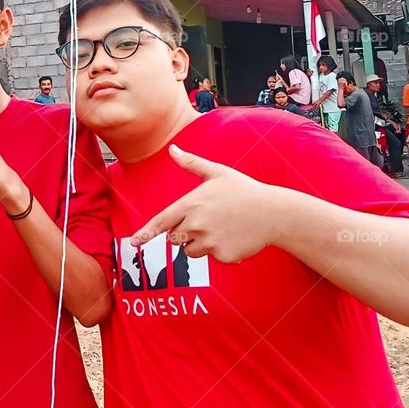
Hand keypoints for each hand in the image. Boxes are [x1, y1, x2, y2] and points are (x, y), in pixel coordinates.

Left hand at [131, 145, 282, 262]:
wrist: (274, 213)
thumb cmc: (245, 190)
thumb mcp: (218, 172)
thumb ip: (192, 163)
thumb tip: (172, 149)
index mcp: (191, 204)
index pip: (161, 221)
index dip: (146, 233)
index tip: (134, 242)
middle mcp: (196, 224)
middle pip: (174, 238)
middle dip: (183, 232)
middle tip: (206, 221)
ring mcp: (209, 241)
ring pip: (190, 250)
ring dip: (199, 243)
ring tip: (221, 228)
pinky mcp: (221, 255)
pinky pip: (210, 257)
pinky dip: (218, 250)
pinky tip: (232, 237)